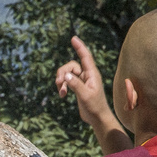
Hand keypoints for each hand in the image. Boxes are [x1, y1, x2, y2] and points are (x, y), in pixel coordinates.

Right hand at [55, 36, 130, 151]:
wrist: (97, 118)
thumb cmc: (95, 107)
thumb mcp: (85, 96)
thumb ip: (75, 84)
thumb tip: (65, 75)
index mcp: (92, 74)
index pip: (85, 57)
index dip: (79, 47)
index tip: (73, 38)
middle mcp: (87, 75)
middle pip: (71, 66)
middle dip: (62, 72)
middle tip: (58, 82)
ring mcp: (82, 81)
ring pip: (67, 73)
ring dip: (61, 81)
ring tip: (60, 92)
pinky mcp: (78, 87)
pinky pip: (67, 81)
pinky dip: (62, 86)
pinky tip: (62, 95)